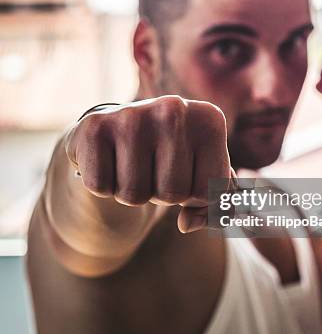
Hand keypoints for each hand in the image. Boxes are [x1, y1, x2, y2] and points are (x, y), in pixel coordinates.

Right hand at [65, 96, 232, 232]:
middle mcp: (174, 110)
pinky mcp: (95, 126)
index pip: (208, 192)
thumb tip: (187, 223)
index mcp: (209, 118)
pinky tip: (109, 161)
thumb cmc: (168, 159)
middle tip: (154, 170)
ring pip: (135, 195)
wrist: (117, 134)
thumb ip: (213, 208)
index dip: (194, 198)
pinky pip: (101, 187)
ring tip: (132, 165)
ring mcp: (133, 115)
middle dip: (162, 196)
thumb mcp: (201, 177)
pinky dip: (103, 185)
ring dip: (132, 193)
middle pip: (172, 194)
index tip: (185, 175)